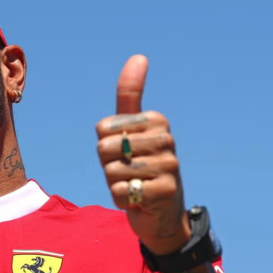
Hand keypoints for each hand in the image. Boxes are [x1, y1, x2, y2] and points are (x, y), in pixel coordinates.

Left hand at [95, 55, 191, 254]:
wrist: (161, 215)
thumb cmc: (138, 168)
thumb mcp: (129, 132)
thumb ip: (130, 96)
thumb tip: (139, 56)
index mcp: (156, 120)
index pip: (102, 128)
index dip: (104, 146)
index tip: (124, 154)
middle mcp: (166, 140)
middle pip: (104, 148)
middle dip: (108, 166)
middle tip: (128, 173)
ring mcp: (169, 165)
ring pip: (111, 171)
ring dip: (114, 183)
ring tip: (133, 185)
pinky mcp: (165, 190)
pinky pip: (120, 191)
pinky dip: (121, 199)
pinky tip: (138, 200)